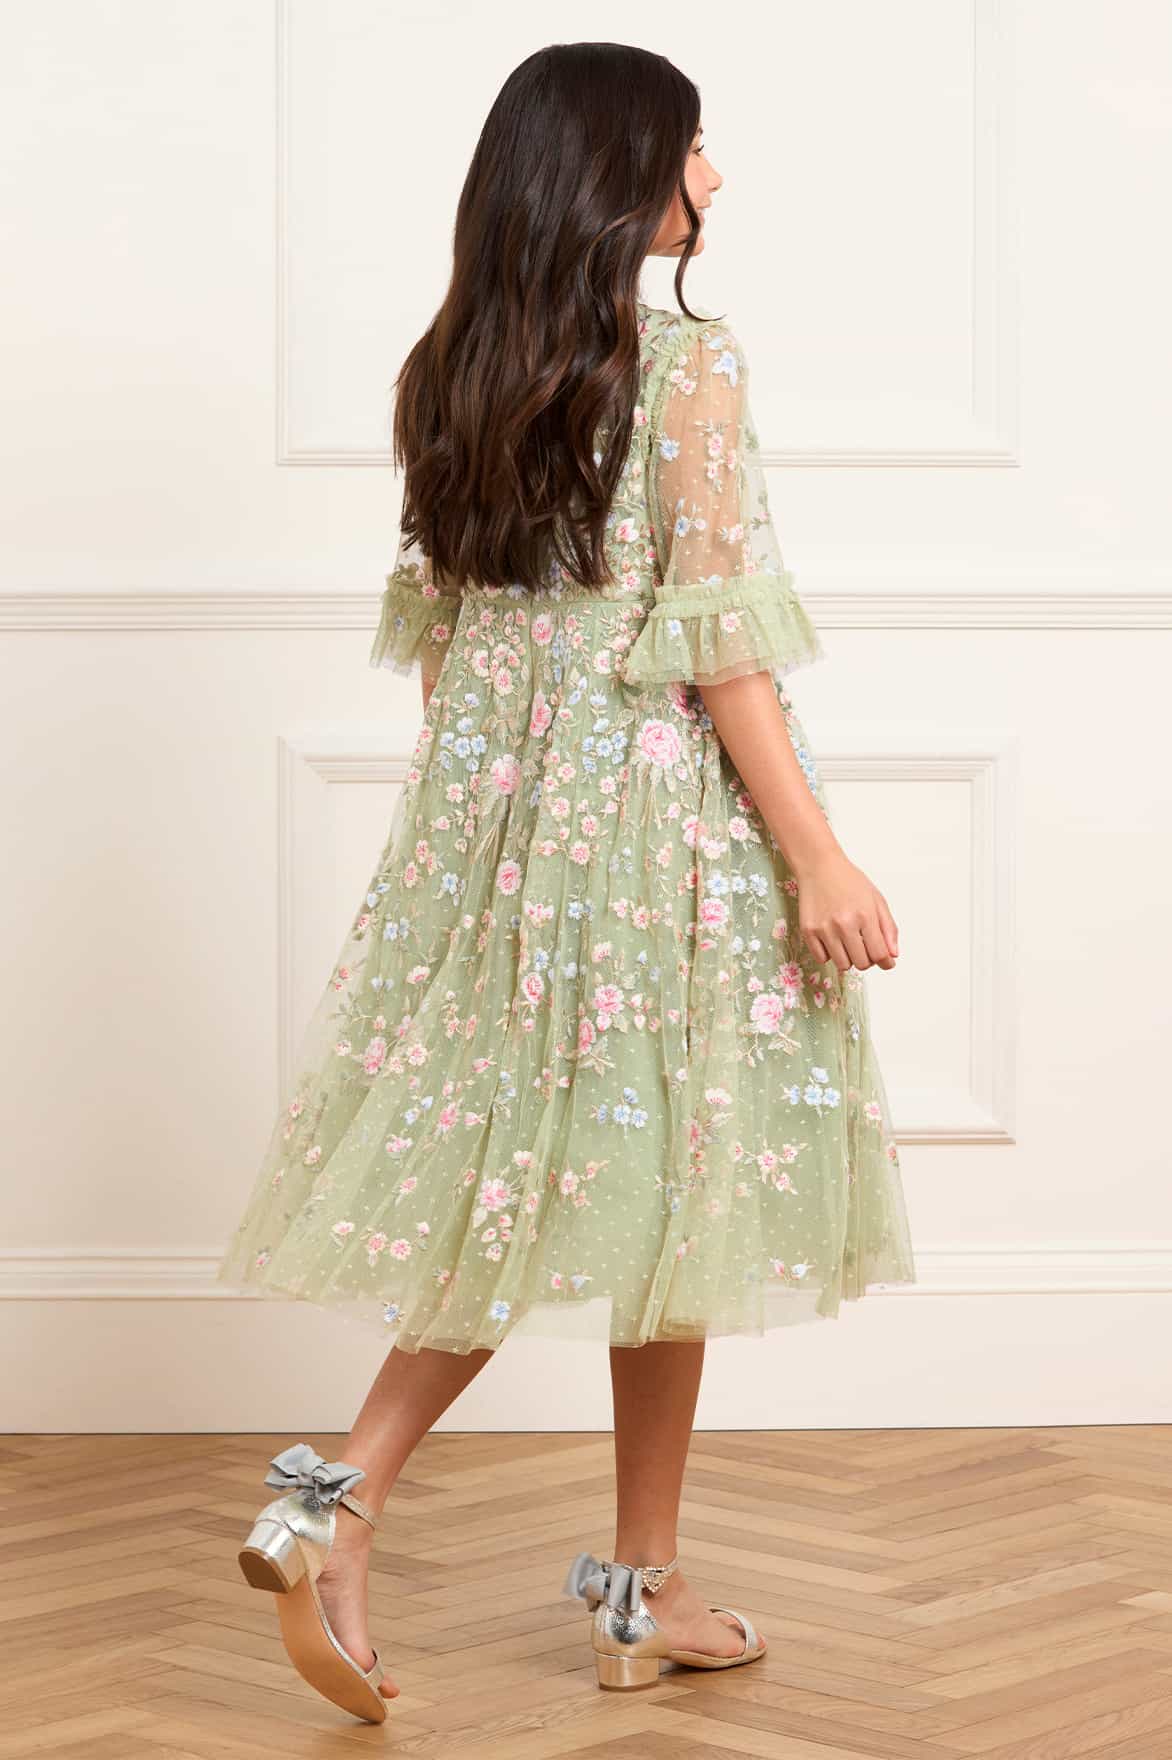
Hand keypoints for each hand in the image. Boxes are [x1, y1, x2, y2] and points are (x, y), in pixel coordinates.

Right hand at [794, 850, 898, 972]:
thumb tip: (893, 955)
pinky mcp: (808, 931)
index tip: (886, 962)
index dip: (886, 962)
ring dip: (849, 959)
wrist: (819, 866)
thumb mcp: (876, 899)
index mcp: (865, 915)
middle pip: (862, 963)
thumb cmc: (849, 881)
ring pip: (842, 965)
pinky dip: (829, 955)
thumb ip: (888, 928)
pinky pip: (822, 959)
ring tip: (848, 943)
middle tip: (865, 947)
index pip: (879, 954)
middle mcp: (844, 924)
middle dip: (868, 959)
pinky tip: (832, 940)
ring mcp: (824, 929)